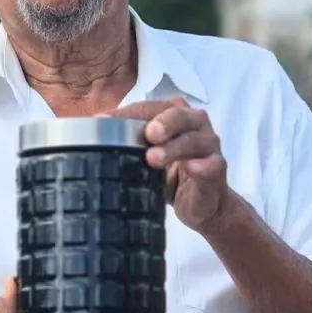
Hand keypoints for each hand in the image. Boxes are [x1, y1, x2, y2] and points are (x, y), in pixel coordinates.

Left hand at [101, 98, 228, 232]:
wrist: (201, 204)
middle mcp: (194, 123)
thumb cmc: (170, 173)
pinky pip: (211, 165)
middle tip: (147, 134)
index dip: (126, 113)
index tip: (103, 120)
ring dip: (173, 148)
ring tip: (153, 158)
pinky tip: (192, 168)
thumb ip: (130, 141)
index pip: (149, 108)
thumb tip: (94, 131)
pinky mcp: (217, 168)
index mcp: (174, 114)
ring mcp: (209, 145)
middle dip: (161, 123)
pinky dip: (202, 166)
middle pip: (177, 115)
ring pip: (193, 140)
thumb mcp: (147, 155)